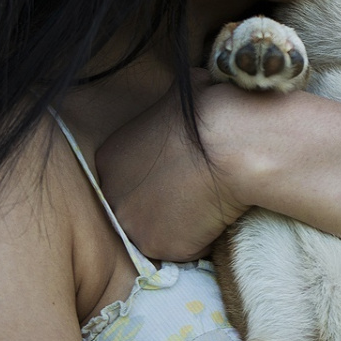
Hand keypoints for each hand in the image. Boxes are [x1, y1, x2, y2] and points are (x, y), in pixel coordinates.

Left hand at [92, 75, 259, 261]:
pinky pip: (187, 249)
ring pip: (160, 231)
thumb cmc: (209, 111)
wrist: (230, 144)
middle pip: (137, 207)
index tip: (184, 170)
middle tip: (197, 189)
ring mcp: (134, 226)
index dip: (159, 175)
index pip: (129, 177)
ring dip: (184, 222)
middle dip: (164, 202)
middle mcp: (112, 196)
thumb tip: (195, 92)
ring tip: (211, 201)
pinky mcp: (162, 248)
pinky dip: (205, 238)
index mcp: (109, 158)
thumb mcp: (181, 94)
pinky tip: (220, 214)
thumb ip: (172, 107)